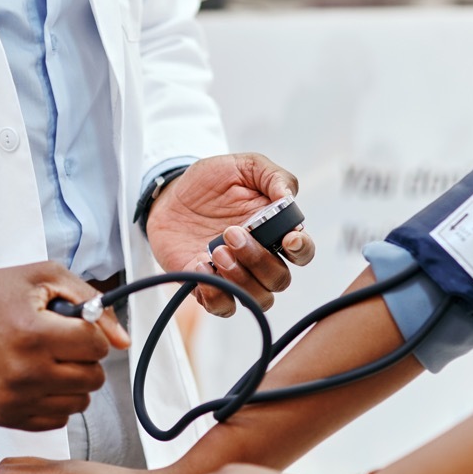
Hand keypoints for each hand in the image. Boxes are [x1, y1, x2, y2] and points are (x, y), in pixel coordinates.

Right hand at [0, 262, 129, 431]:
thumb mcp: (45, 277)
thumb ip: (92, 301)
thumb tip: (123, 341)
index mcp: (34, 334)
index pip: (97, 347)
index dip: (91, 332)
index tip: (72, 325)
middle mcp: (24, 372)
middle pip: (93, 379)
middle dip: (85, 358)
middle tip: (62, 342)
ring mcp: (13, 399)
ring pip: (79, 403)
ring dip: (74, 381)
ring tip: (50, 360)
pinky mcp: (3, 416)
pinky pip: (56, 419)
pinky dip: (55, 400)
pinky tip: (37, 378)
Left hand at [146, 154, 314, 315]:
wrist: (169, 194)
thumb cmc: (210, 181)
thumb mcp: (244, 166)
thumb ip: (273, 177)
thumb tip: (289, 198)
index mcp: (275, 231)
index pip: (303, 251)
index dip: (301, 250)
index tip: (288, 239)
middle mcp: (259, 257)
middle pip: (279, 279)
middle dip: (259, 260)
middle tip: (231, 233)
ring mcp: (235, 274)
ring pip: (257, 298)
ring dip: (240, 279)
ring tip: (216, 251)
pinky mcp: (208, 284)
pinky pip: (222, 306)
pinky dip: (215, 294)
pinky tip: (200, 266)